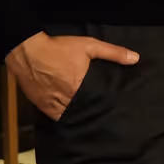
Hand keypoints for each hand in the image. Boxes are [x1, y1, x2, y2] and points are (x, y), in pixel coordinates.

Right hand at [4, 32, 138, 121]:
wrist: (28, 51)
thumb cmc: (58, 48)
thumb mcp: (89, 46)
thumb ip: (113, 53)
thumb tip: (135, 58)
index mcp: (79, 87)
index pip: (97, 102)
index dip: (104, 106)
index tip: (112, 108)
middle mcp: (66, 99)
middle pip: (83, 111)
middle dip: (91, 111)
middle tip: (101, 113)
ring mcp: (53, 104)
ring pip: (69, 115)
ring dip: (77, 115)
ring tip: (87, 115)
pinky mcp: (42, 106)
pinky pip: (55, 117)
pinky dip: (63, 115)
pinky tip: (69, 113)